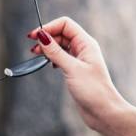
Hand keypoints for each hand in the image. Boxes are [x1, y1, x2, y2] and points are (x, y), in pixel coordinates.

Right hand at [26, 17, 126, 133]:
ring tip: (36, 55)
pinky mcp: (76, 70)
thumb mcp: (71, 69)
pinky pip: (62, 57)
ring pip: (61, 45)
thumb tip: (41, 36)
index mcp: (86, 43)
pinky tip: (49, 64)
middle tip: (32, 49)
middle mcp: (84, 48)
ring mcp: (80, 59)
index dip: (49, 27)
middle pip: (62, 33)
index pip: (66, 24)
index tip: (34, 36)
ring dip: (48, 47)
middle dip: (46, 37)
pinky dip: (53, 57)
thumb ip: (56, 52)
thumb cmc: (93, 90)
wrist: (103, 111)